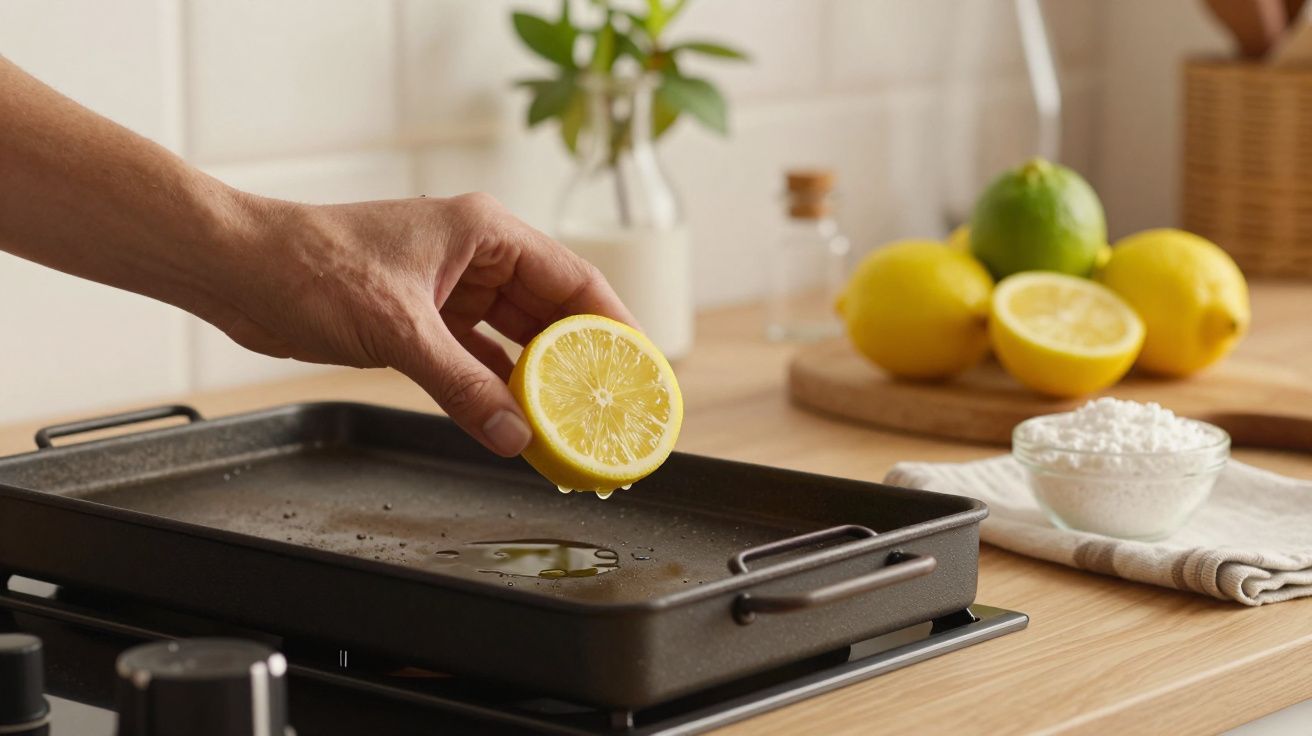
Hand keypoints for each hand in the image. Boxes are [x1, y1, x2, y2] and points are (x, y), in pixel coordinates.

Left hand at [193, 192, 633, 457]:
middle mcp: (476, 258)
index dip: (616, 328)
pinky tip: (517, 422)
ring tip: (574, 427)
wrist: (236, 269)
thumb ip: (461, 386)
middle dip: (583, 365)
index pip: (575, 281)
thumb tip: (514, 435)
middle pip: (553, 314)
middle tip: (613, 411)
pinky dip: (497, 391)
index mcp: (485, 233)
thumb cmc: (307, 265)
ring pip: (516, 342)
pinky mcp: (422, 321)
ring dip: (540, 384)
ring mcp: (450, 291)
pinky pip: (478, 361)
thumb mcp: (397, 329)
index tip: (643, 371)